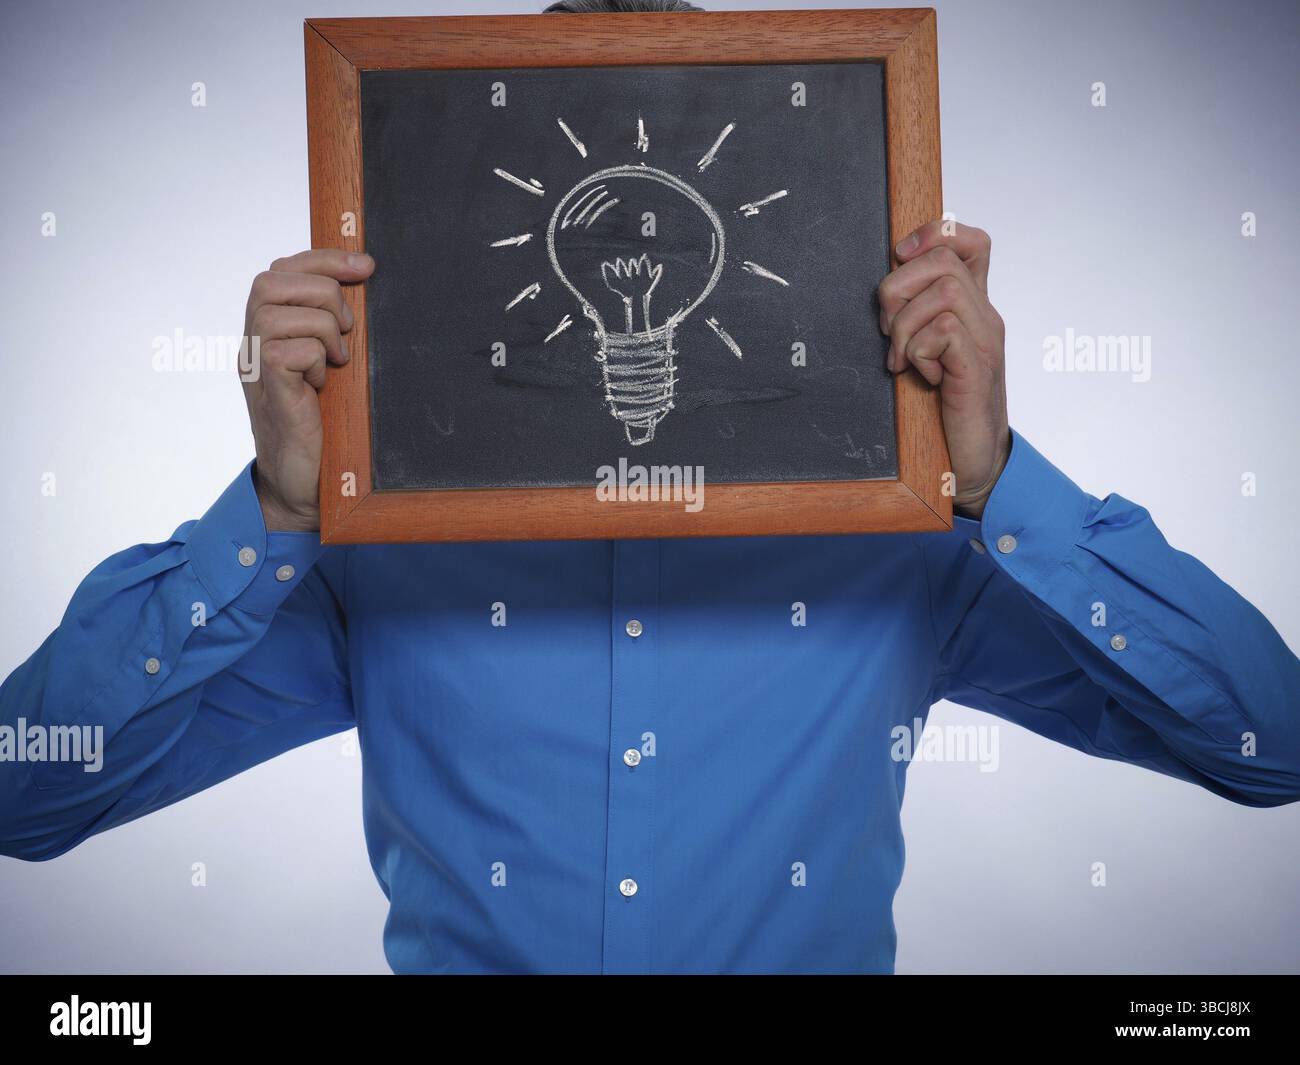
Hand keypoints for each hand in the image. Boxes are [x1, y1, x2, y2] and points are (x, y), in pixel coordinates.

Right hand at [241, 249, 373, 532]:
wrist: (305, 481)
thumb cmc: (321, 423)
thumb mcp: (328, 362)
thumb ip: (331, 324)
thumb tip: (362, 280)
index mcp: (266, 327)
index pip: (283, 269)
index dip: (326, 259)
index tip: (367, 266)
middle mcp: (251, 340)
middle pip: (275, 279)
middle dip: (325, 293)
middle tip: (346, 333)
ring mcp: (254, 362)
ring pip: (287, 312)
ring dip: (325, 331)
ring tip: (334, 363)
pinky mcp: (267, 385)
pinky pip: (294, 348)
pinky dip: (318, 361)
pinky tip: (320, 386)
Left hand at [879, 220, 1010, 519]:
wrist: (974, 463)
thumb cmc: (944, 411)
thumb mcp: (925, 355)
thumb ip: (913, 321)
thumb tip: (882, 295)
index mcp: (971, 309)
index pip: (970, 242)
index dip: (933, 234)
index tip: (900, 259)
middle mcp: (985, 317)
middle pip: (942, 260)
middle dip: (898, 289)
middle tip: (889, 332)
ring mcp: (985, 340)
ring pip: (942, 292)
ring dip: (905, 326)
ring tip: (903, 360)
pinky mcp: (977, 368)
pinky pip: (942, 331)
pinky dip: (918, 353)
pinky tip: (921, 378)